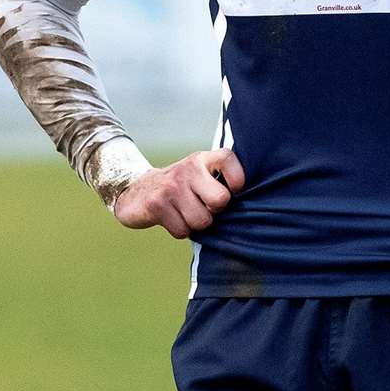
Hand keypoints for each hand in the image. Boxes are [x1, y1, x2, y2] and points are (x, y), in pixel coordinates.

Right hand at [112, 149, 244, 238]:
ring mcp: (171, 186)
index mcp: (201, 159)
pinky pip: (183, 231)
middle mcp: (188, 169)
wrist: (136, 191)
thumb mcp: (199, 174)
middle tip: (204, 207)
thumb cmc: (180, 187)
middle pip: (220, 200)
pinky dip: (180, 230)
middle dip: (214, 211)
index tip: (232, 190)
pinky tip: (172, 218)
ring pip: (202, 221)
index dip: (237, 179)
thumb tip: (253, 201)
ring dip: (196, 224)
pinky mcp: (156, 204)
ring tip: (185, 212)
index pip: (228, 159)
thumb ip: (220, 180)